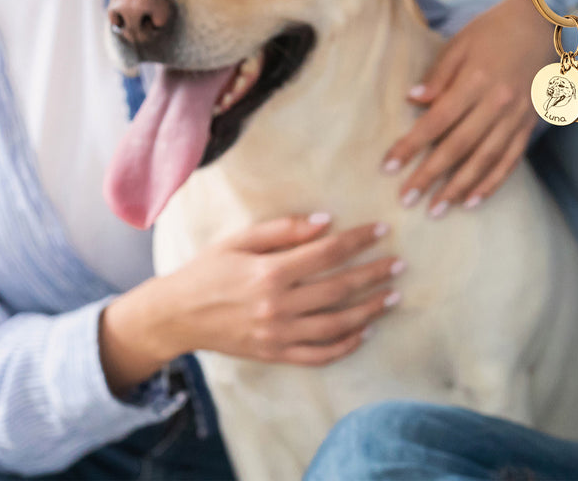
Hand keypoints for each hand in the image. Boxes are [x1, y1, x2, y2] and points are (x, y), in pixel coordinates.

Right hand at [100, 215, 402, 393]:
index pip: (326, 254)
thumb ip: (283, 230)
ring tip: (392, 296)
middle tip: (400, 264)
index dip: (357, 241)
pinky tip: (364, 331)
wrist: (177, 315)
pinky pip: (318, 355)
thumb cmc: (208, 269)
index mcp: (269, 273)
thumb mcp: (240, 240)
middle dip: (373, 275)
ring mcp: (278, 335)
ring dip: (369, 310)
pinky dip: (345, 345)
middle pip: (339, 289)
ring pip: (336, 325)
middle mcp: (278, 306)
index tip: (381, 230)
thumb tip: (326, 221)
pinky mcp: (275, 355)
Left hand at [382, 0, 550, 215]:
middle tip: (407, 199)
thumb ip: (438, 75)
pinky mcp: (529, 124)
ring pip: (485, 160)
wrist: (542, 24)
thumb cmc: (493, 30)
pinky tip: (472, 201)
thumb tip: (413, 101)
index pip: (437, 121)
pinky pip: (510, 160)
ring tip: (436, 210)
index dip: (412, 145)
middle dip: (430, 176)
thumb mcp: (460, 43)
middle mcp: (497, 103)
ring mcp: (516, 117)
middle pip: (459, 146)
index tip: (389, 166)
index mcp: (475, 80)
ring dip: (459, 188)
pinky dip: (492, 183)